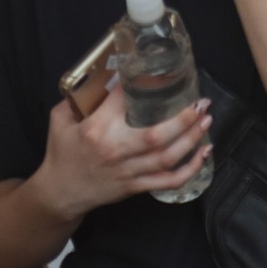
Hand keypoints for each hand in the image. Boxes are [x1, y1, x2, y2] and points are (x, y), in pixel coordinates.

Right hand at [33, 84, 212, 220]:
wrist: (60, 193)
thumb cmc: (61, 154)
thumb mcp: (60, 120)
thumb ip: (77, 99)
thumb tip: (104, 78)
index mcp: (96, 129)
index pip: (123, 101)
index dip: (142, 85)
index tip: (160, 74)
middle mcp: (115, 149)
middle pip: (156, 135)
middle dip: (184, 119)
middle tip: (201, 103)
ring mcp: (127, 171)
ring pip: (166, 157)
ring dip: (191, 139)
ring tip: (206, 120)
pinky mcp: (134, 187)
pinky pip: (168, 181)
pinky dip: (189, 170)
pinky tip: (204, 155)